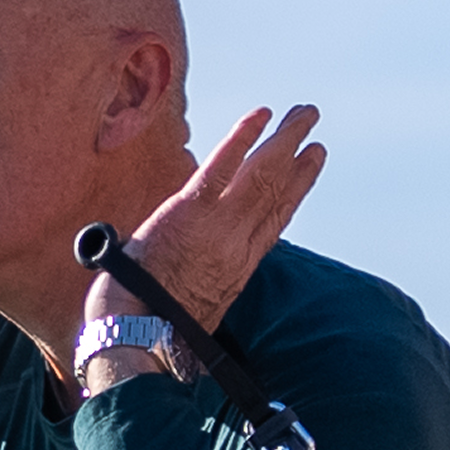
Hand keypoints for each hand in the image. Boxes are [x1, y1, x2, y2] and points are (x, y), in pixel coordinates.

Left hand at [88, 106, 327, 351]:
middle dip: (297, 153)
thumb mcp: (199, 308)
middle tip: (312, 123)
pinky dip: (242, 138)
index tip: (310, 161)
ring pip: (260, 174)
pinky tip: (262, 114)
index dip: (297, 186)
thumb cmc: (157, 331)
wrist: (138, 338)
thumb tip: (200, 277)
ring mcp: (218, 226)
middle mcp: (238, 243)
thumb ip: (208, 282)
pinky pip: (221, 167)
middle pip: (276, 189)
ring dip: (284, 138)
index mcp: (240, 267)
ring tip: (305, 112)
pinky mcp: (189, 212)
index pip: (276, 217)